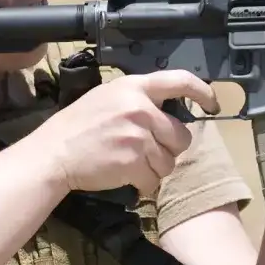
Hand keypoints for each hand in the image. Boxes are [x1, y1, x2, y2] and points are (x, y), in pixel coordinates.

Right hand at [29, 70, 219, 194]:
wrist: (53, 154)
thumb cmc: (77, 126)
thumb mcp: (107, 97)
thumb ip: (138, 99)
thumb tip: (167, 111)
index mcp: (134, 87)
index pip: (180, 81)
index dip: (203, 92)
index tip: (212, 104)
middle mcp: (140, 108)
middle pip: (181, 135)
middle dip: (169, 149)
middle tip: (147, 152)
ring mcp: (137, 135)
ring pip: (169, 161)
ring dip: (155, 169)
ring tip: (131, 165)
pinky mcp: (133, 161)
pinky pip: (155, 179)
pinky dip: (144, 184)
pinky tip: (127, 178)